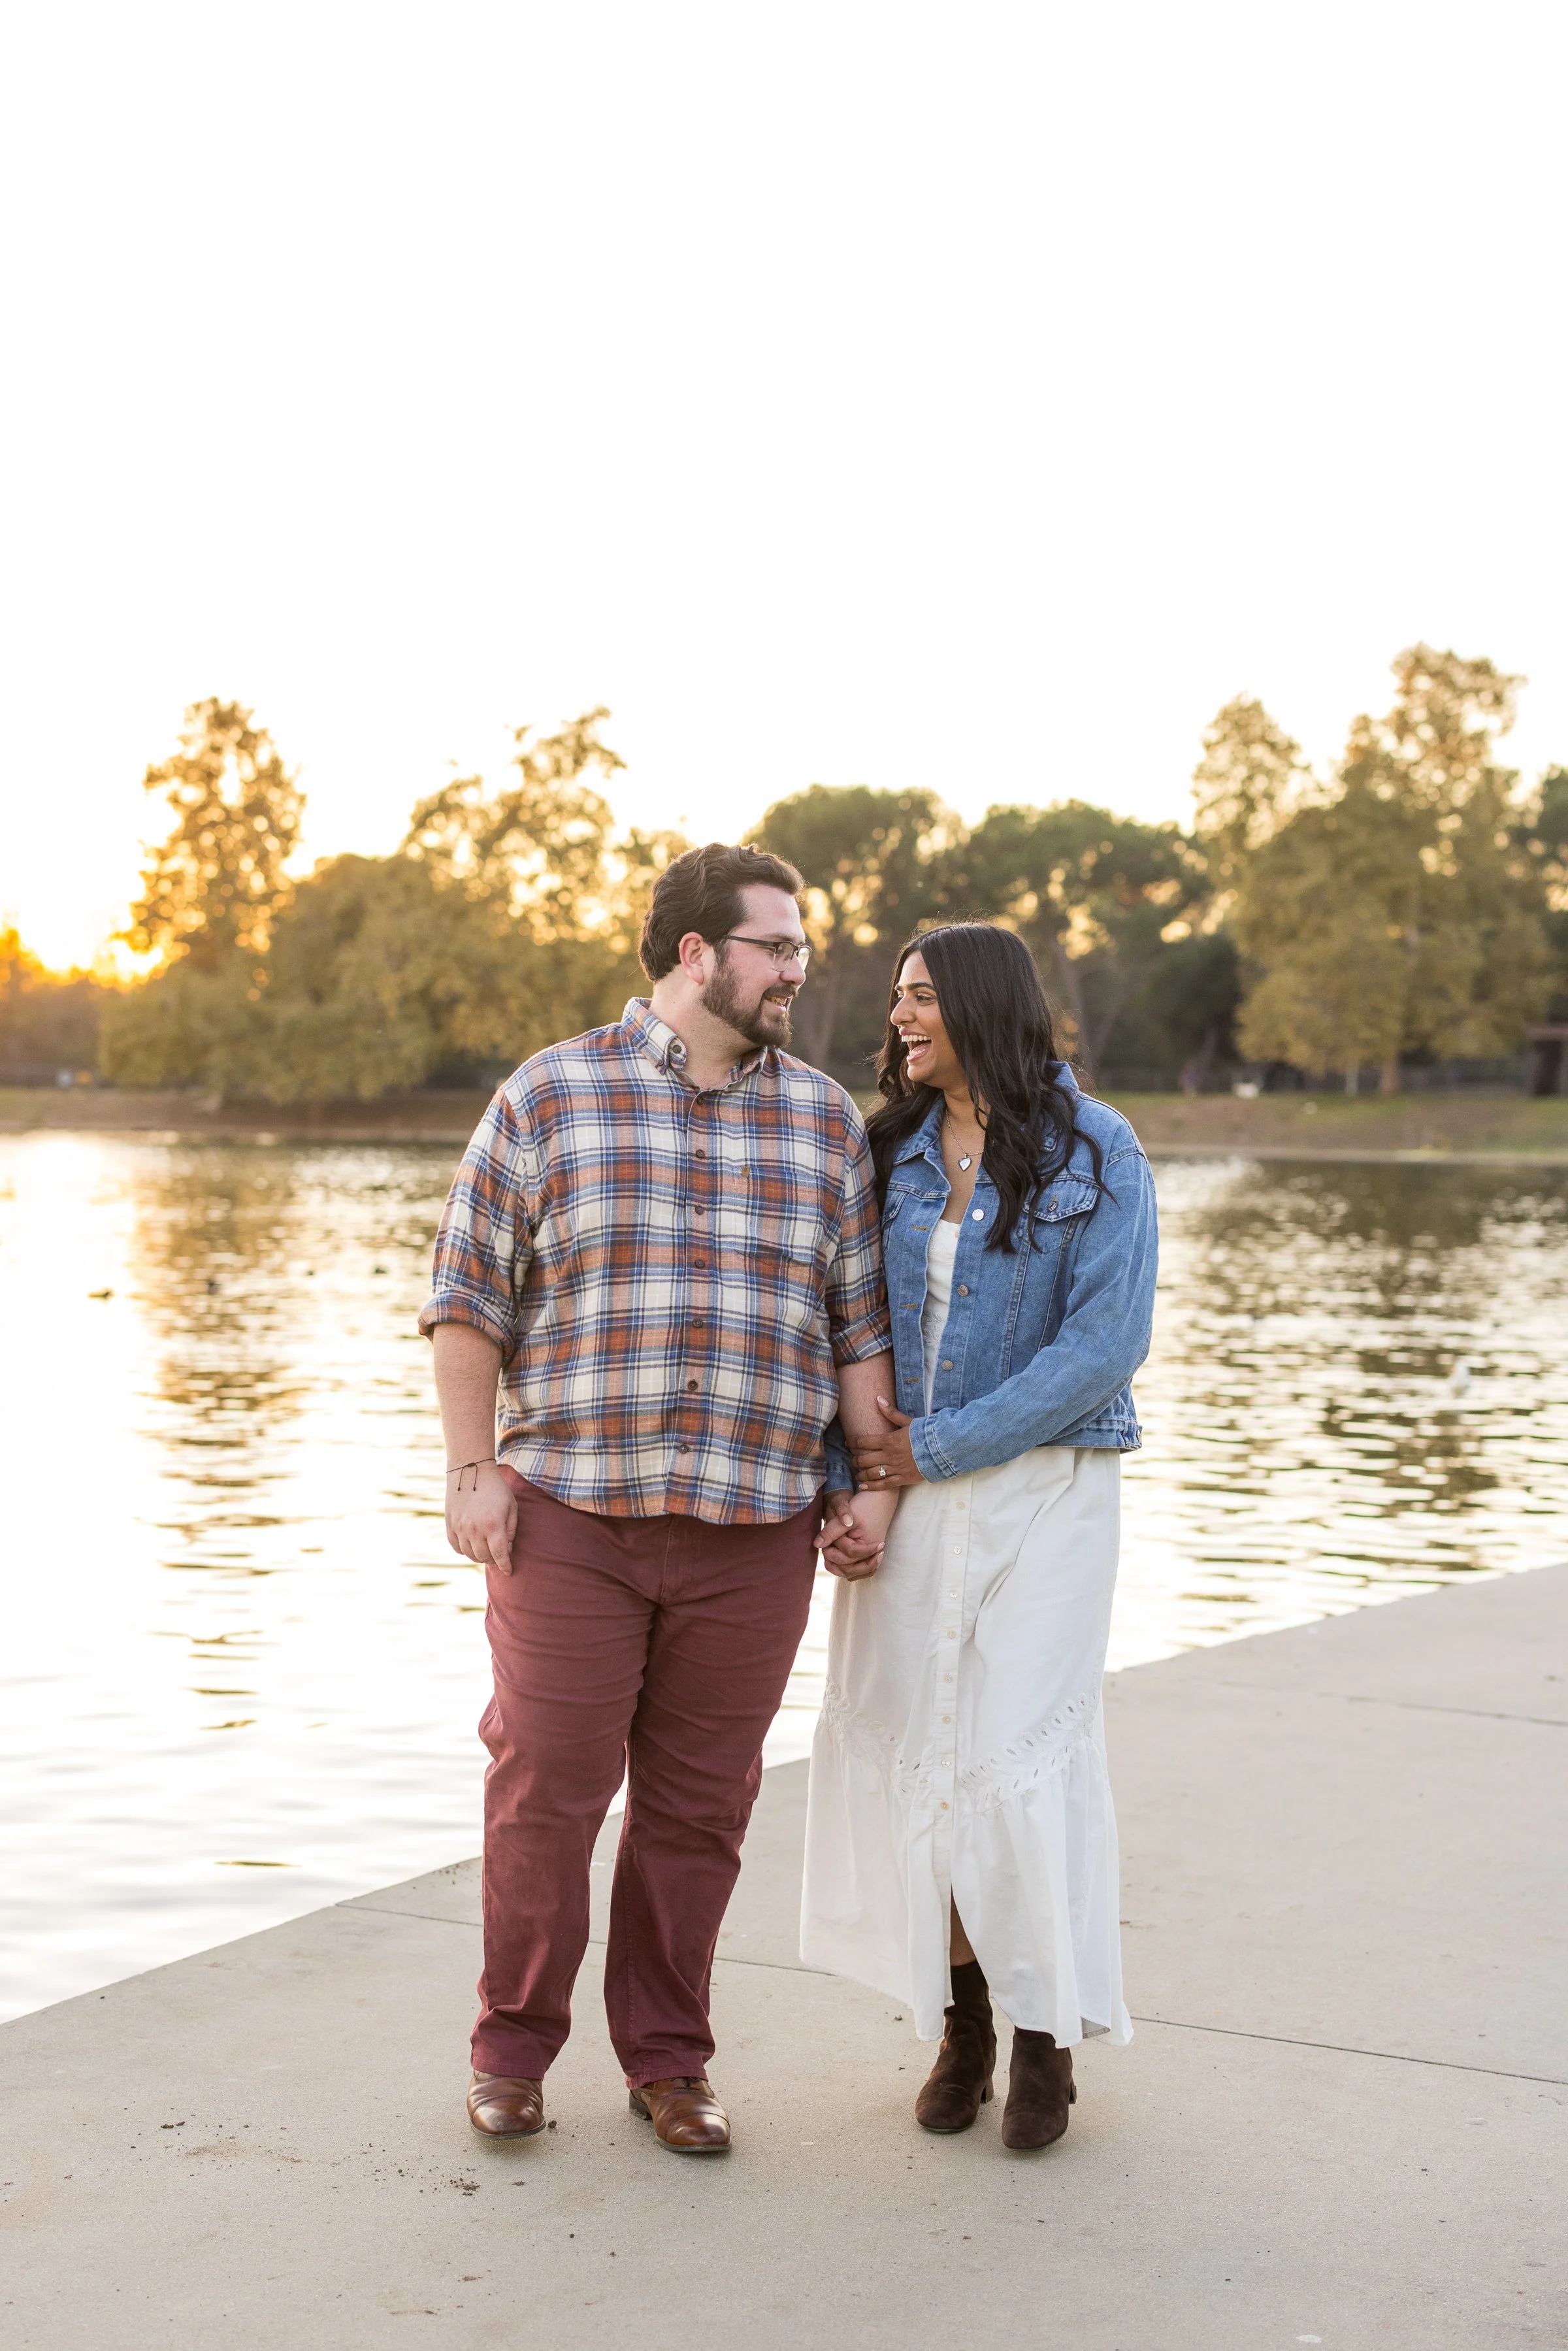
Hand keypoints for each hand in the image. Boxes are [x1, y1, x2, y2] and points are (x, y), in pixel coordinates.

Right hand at [445, 1459, 517, 1575]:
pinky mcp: (449, 1525)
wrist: (471, 1470)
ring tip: (486, 1549)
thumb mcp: (511, 1507)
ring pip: (470, 1555)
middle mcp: (475, 1530)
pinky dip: (465, 1550)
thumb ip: (511, 1530)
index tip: (509, 1571)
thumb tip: (507, 1550)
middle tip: (498, 1554)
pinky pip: (456, 1547)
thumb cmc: (496, 1488)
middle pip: (484, 1557)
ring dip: (479, 1556)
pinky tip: (472, 1544)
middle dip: (494, 1559)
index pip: (499, 1556)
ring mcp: (460, 1528)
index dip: (505, 1566)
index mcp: (493, 1526)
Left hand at [816, 1486, 896, 1580]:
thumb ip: (831, 1531)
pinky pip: (858, 1569)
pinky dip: (847, 1568)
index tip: (827, 1537)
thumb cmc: (865, 1505)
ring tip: (829, 1556)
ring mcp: (872, 1556)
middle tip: (826, 1547)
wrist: (881, 1499)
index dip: (834, 1546)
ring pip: (853, 1572)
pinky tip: (837, 1562)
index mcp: (871, 1546)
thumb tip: (816, 1545)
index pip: (849, 1553)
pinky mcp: (870, 1554)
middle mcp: (874, 1555)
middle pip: (850, 1568)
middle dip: (834, 1558)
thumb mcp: (846, 1518)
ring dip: (838, 1567)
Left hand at [852, 1395, 923, 1489]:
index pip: (864, 1441)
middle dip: (855, 1459)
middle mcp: (889, 1456)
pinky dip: (872, 1486)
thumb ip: (891, 1412)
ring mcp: (895, 1469)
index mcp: (889, 1440)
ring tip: (856, 1473)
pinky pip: (884, 1485)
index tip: (848, 1442)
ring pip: (871, 1473)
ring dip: (861, 1473)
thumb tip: (878, 1398)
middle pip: (864, 1459)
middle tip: (852, 1459)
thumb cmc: (926, 1434)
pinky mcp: (903, 1479)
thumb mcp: (908, 1421)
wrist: (943, 1449)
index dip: (853, 1442)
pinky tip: (863, 1486)